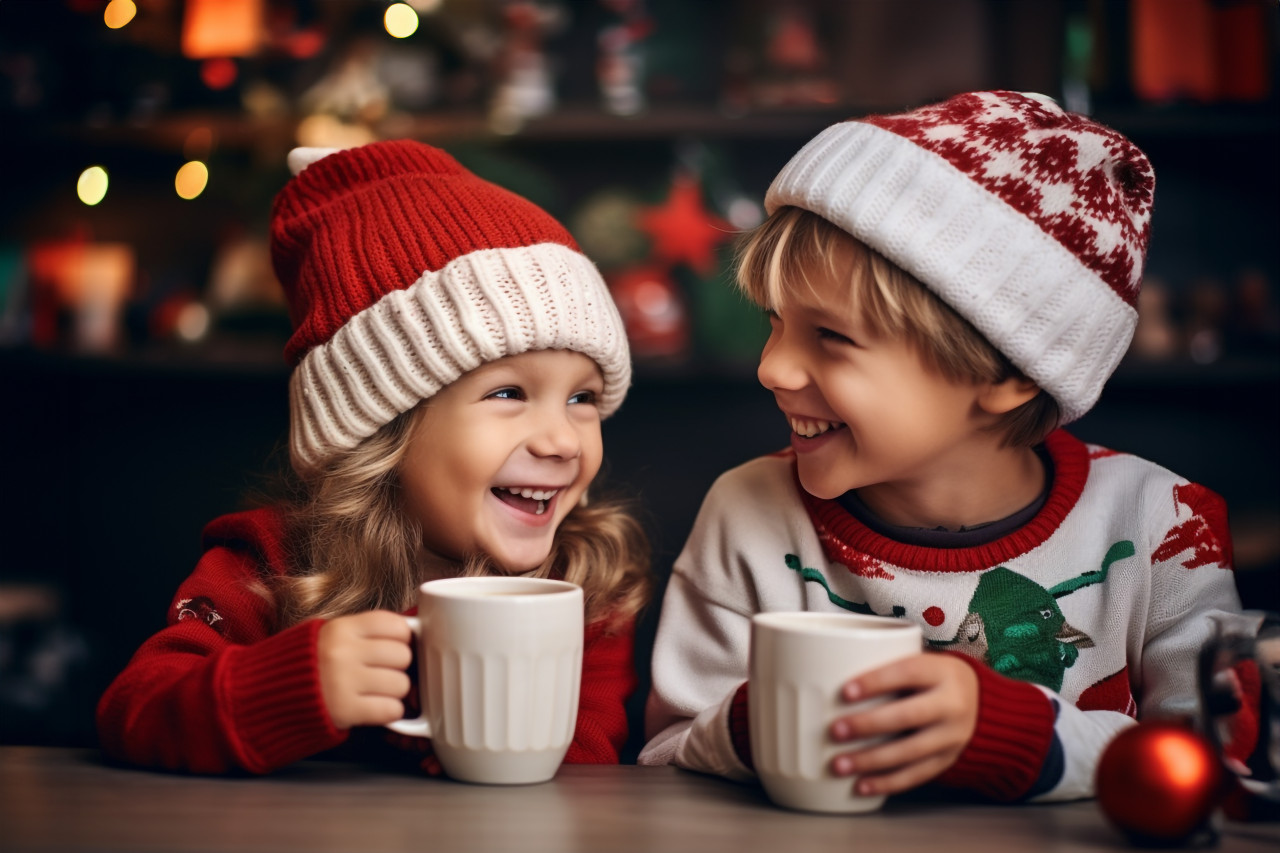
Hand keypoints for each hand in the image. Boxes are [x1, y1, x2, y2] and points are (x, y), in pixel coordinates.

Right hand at [317, 611, 413, 729]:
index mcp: (342, 627)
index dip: (401, 638)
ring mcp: (343, 682)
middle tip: (381, 672)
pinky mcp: (345, 710)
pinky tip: (374, 706)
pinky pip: (392, 709)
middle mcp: (342, 652)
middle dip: (398, 666)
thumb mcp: (335, 634)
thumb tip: (415, 632)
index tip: (392, 646)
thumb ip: (369, 631)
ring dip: (394, 691)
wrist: (269, 695)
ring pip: (402, 684)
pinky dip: (389, 711)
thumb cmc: (313, 663)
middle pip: (403, 655)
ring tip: (375, 690)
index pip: (397, 625)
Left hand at [828, 651, 977, 796]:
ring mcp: (952, 736)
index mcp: (940, 671)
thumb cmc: (930, 678)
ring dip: (871, 760)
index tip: (845, 691)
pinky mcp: (947, 760)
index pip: (907, 672)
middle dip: (868, 725)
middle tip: (835, 731)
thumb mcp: (919, 662)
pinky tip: (861, 785)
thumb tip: (827, 676)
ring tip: (839, 765)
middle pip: (908, 716)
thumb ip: (884, 667)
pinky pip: (916, 775)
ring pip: (910, 751)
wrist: (980, 702)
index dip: (876, 682)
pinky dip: (887, 782)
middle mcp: (951, 704)